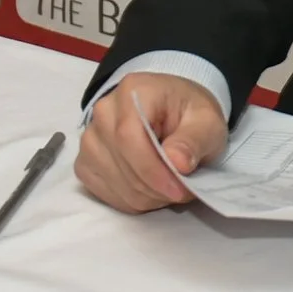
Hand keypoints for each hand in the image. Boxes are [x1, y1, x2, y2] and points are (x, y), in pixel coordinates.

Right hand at [74, 72, 227, 213]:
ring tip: (170, 186)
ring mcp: (90, 138)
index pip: (130, 136)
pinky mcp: (85, 162)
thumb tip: (177, 163)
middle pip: (121, 162)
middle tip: (183, 190)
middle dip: (154, 187)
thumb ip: (194, 140)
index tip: (178, 189)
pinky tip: (151, 189)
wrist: (173, 112)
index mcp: (133, 91)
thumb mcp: (207, 121)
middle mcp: (104, 111)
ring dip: (145, 196)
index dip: (153, 170)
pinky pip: (104, 192)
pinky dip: (131, 200)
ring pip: (113, 182)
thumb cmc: (190, 114)